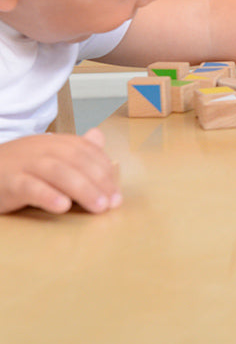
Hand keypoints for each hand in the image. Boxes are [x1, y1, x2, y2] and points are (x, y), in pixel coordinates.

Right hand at [0, 128, 121, 214]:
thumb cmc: (19, 168)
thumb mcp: (48, 156)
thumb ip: (75, 150)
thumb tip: (99, 136)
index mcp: (56, 142)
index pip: (87, 152)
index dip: (105, 171)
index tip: (117, 192)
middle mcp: (42, 149)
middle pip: (77, 160)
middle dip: (99, 181)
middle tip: (113, 203)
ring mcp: (24, 163)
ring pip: (58, 172)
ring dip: (82, 189)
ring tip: (98, 207)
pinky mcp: (8, 181)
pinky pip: (29, 187)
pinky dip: (47, 195)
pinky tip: (63, 207)